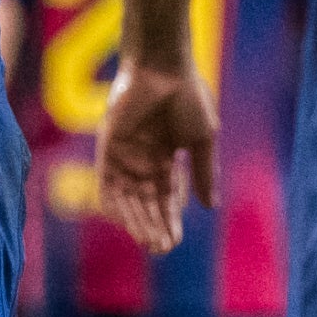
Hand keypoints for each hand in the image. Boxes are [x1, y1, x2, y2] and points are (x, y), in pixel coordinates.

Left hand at [96, 56, 218, 258]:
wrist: (164, 67)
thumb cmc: (188, 97)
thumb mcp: (202, 141)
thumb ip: (202, 173)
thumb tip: (210, 207)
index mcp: (166, 160)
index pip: (166, 199)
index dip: (170, 221)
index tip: (175, 242)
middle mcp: (143, 161)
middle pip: (146, 204)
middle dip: (153, 226)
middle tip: (161, 249)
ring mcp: (124, 155)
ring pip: (127, 199)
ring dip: (136, 221)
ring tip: (148, 241)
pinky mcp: (107, 146)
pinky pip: (106, 183)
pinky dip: (114, 204)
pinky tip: (124, 222)